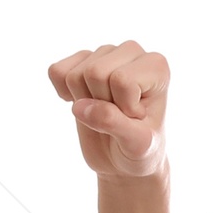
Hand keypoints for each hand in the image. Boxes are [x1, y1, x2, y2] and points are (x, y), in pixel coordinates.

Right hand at [48, 42, 169, 179]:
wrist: (125, 161)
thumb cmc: (140, 152)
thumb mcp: (136, 145)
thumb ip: (113, 123)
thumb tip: (80, 106)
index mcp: (156, 65)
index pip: (121, 80)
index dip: (124, 109)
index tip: (136, 120)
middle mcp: (132, 51)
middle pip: (94, 73)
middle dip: (101, 105)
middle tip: (118, 118)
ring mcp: (105, 53)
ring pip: (75, 75)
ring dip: (84, 103)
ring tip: (104, 111)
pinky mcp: (81, 61)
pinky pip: (56, 72)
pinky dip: (63, 94)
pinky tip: (83, 104)